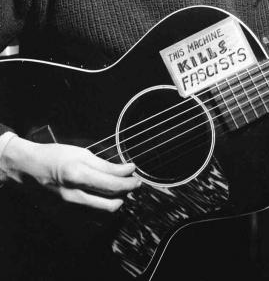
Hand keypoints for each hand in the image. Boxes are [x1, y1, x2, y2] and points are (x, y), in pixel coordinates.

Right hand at [0, 138, 140, 211]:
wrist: (27, 169)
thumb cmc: (55, 156)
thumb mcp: (82, 153)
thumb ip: (106, 165)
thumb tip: (128, 170)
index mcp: (78, 175)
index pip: (112, 185)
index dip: (129, 182)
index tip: (137, 175)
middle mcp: (73, 196)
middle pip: (111, 204)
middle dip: (126, 194)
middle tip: (132, 183)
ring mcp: (68, 209)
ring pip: (103, 214)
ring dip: (116, 202)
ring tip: (119, 189)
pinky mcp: (65, 216)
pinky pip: (92, 219)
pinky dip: (102, 210)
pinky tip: (104, 197)